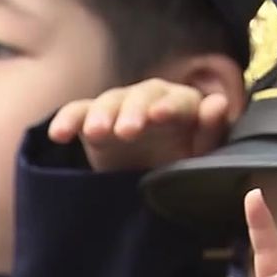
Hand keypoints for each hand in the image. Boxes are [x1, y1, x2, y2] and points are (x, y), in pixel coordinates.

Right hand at [47, 79, 229, 171]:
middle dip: (134, 111)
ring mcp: (119, 107)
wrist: (146, 180)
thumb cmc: (180, 164)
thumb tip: (218, 103)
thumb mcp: (200, 156)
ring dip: (103, 114)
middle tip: (127, 131)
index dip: (170, 106)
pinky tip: (59, 134)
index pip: (179, 100)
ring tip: (96, 133)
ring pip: (110, 101)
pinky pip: (77, 112)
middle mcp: (150, 100)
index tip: (160, 116)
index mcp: (182, 106)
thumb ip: (211, 131)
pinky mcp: (91, 119)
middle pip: (142, 96)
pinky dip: (67, 120)